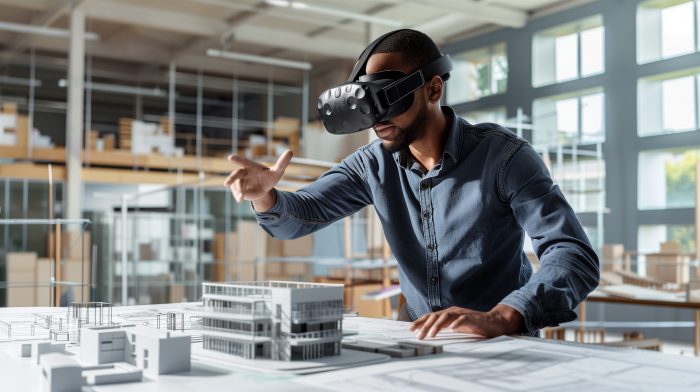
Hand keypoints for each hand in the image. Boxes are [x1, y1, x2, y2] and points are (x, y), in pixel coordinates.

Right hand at [224, 150, 292, 208]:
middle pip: (236, 174)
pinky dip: (238, 196)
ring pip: (237, 186)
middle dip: (231, 178)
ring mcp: (240, 182)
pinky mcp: (239, 190)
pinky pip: (237, 194)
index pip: (244, 162)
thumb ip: (282, 162)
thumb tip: (290, 151)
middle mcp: (243, 173)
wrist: (264, 189)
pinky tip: (240, 200)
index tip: (230, 157)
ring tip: (241, 196)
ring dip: (238, 191)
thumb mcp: (277, 171)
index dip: (238, 160)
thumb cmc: (270, 177)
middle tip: (226, 183)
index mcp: (251, 166)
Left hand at [409, 304, 523, 338]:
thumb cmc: (473, 325)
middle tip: (418, 336)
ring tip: (432, 334)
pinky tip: (452, 329)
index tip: (410, 329)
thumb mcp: (455, 327)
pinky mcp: (473, 317)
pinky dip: (457, 323)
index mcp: (448, 314)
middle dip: (425, 326)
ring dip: (438, 325)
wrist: (493, 322)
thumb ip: (444, 328)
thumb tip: (428, 333)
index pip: (431, 316)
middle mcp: (453, 311)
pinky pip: (463, 319)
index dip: (420, 322)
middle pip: (436, 316)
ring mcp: (462, 313)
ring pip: (447, 316)